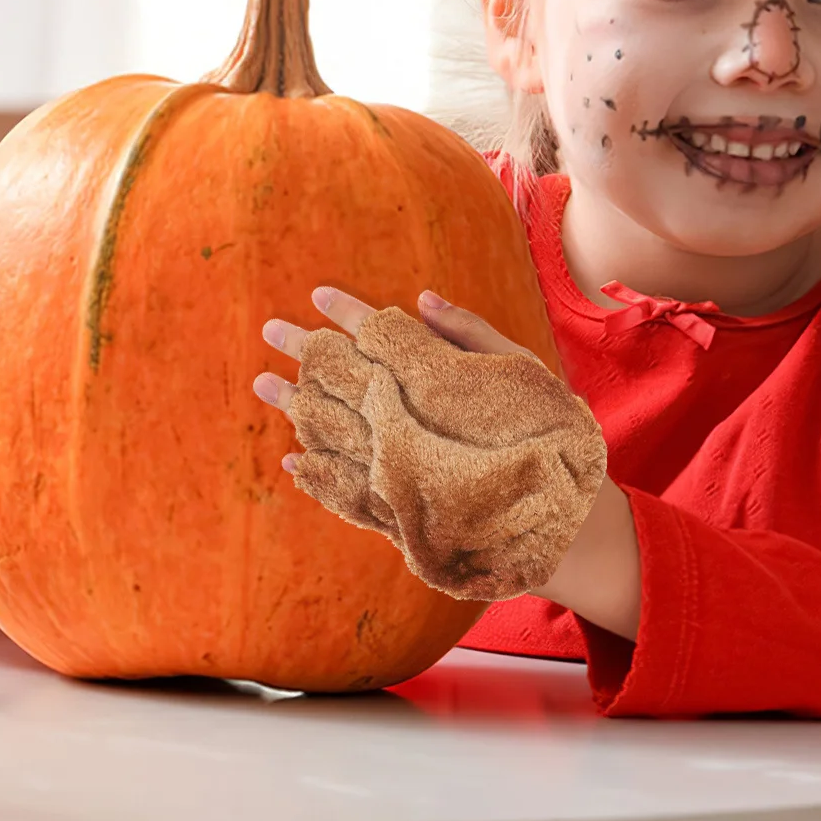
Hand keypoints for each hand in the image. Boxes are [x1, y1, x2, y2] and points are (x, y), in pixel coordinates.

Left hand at [254, 288, 608, 604]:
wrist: (557, 526)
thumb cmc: (550, 436)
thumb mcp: (523, 371)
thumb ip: (470, 334)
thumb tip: (421, 299)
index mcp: (435, 382)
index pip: (380, 337)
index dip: (347, 313)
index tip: (317, 294)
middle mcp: (405, 423)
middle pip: (341, 379)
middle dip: (304, 350)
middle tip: (269, 328)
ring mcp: (392, 470)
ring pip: (329, 432)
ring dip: (295, 405)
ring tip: (263, 383)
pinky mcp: (392, 512)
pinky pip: (339, 490)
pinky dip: (312, 473)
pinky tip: (291, 457)